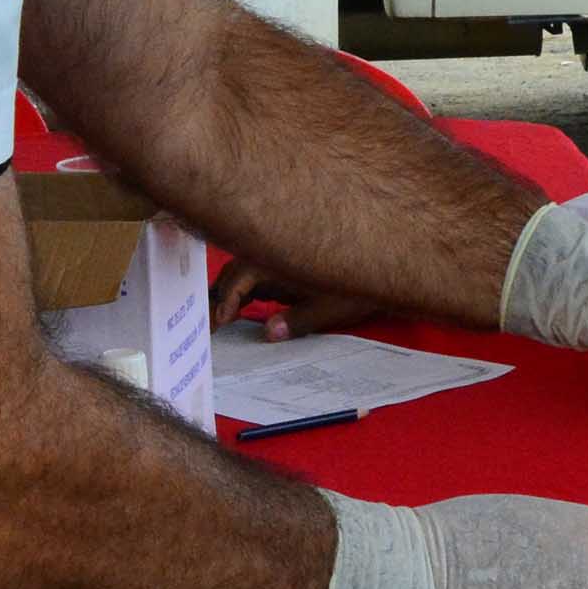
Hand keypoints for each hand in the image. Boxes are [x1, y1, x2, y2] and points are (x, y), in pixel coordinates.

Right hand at [209, 254, 381, 340]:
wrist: (381, 262)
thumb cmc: (357, 285)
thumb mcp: (331, 306)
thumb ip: (299, 320)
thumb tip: (269, 334)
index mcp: (282, 259)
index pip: (241, 277)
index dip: (227, 299)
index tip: (220, 322)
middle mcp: (275, 255)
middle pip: (234, 272)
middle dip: (217, 297)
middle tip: (206, 328)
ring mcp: (277, 260)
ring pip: (241, 273)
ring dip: (227, 294)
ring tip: (214, 323)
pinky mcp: (282, 267)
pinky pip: (253, 276)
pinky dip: (240, 293)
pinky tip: (235, 313)